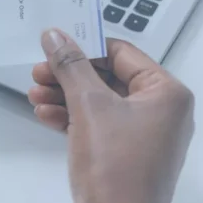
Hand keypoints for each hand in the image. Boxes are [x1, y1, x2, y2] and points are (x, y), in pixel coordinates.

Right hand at [28, 30, 194, 202]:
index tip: (52, 46)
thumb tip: (56, 35)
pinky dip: (73, 118)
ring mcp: (147, 137)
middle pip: (109, 77)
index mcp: (167, 94)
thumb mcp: (89, 105)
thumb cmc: (114, 166)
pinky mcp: (129, 156)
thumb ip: (71, 65)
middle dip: (70, 75)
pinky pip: (100, 125)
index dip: (85, 46)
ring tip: (34, 95)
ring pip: (101, 102)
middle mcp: (163, 112)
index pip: (122, 53)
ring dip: (66, 96)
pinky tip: (46, 116)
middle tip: (38, 72)